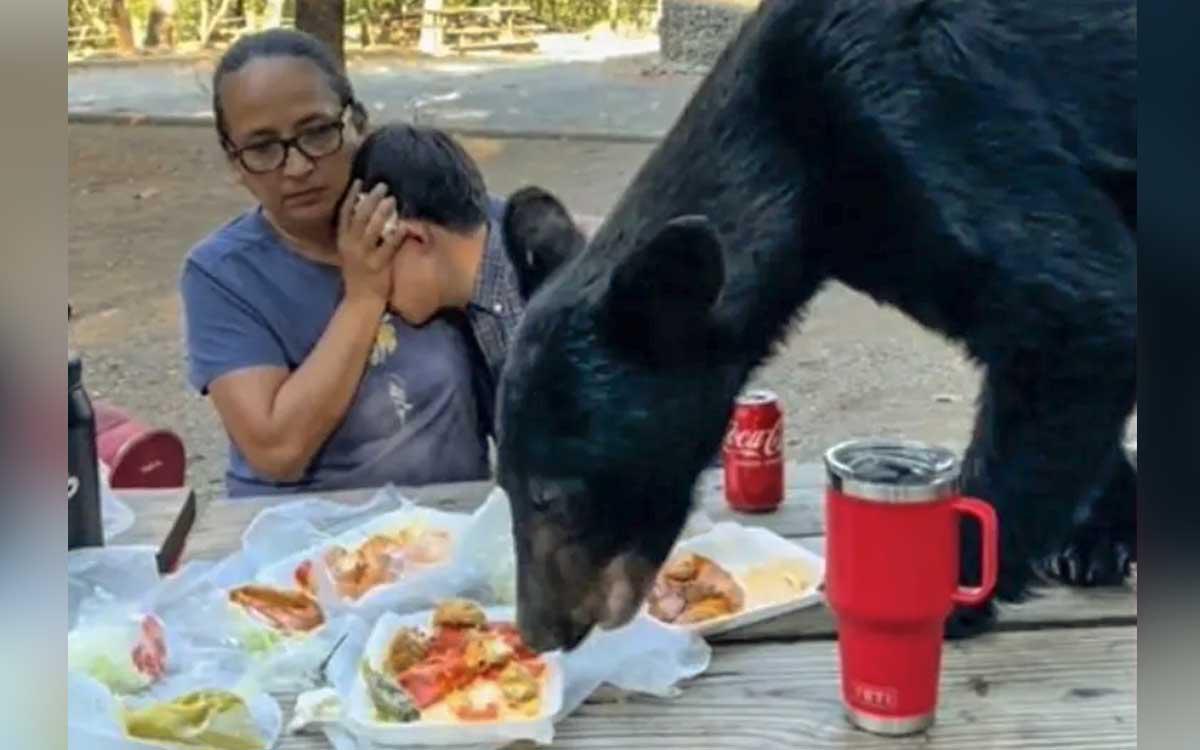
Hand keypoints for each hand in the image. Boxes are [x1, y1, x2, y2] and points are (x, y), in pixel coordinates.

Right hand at [336, 180, 403, 304]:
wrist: (361, 301)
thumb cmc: (359, 275)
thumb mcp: (351, 252)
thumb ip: (356, 234)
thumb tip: (368, 211)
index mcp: (343, 241)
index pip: (345, 214)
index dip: (351, 197)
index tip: (360, 182)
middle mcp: (351, 246)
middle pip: (359, 217)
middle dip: (370, 199)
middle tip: (383, 186)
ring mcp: (364, 256)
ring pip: (372, 229)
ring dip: (382, 212)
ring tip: (392, 199)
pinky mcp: (378, 266)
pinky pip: (388, 247)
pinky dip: (396, 235)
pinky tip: (405, 225)